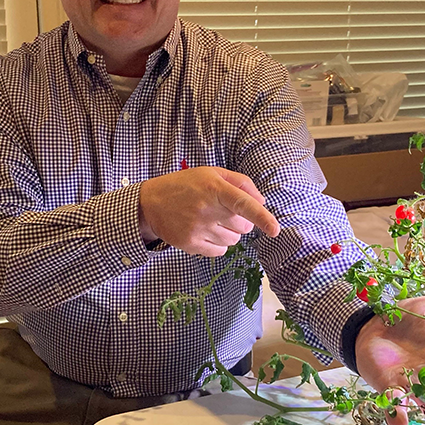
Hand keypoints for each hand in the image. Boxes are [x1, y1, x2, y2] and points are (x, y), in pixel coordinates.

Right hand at [138, 167, 279, 256]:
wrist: (150, 203)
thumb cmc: (185, 185)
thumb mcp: (212, 173)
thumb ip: (240, 183)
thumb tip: (261, 202)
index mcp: (214, 188)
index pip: (243, 203)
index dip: (262, 217)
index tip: (275, 229)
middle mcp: (207, 209)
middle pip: (243, 226)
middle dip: (240, 221)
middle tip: (223, 212)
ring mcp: (198, 229)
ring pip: (233, 240)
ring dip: (229, 233)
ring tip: (211, 220)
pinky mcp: (191, 244)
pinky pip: (220, 251)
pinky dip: (218, 244)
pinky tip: (205, 232)